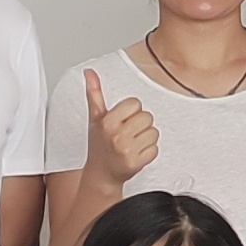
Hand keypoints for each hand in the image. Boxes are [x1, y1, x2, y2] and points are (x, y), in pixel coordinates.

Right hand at [82, 72, 158, 189]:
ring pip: (154, 132)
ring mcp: (126, 151)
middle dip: (140, 124)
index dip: (131, 112)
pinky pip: (155, 149)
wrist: (100, 174)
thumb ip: (94, 93)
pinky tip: (136, 154)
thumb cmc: (99, 144)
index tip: (122, 121)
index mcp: (107, 121)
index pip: (135, 104)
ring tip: (132, 144)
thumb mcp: (95, 118)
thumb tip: (89, 72)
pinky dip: (148, 152)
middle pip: (147, 117)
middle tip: (127, 133)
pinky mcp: (136, 163)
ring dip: (146, 138)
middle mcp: (116, 136)